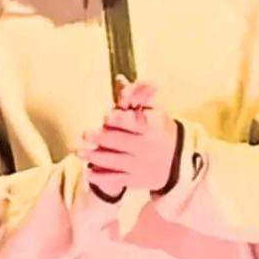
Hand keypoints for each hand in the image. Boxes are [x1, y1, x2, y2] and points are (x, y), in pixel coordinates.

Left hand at [77, 77, 179, 193]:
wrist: (178, 161)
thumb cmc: (160, 129)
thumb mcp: (153, 111)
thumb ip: (134, 96)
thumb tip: (119, 79)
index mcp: (153, 126)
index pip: (134, 122)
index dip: (120, 119)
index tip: (106, 115)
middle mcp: (147, 146)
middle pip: (121, 142)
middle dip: (101, 137)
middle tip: (85, 133)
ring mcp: (141, 164)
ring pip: (115, 161)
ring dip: (95, 156)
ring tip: (80, 151)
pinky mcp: (136, 179)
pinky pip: (116, 179)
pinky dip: (101, 177)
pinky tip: (88, 172)